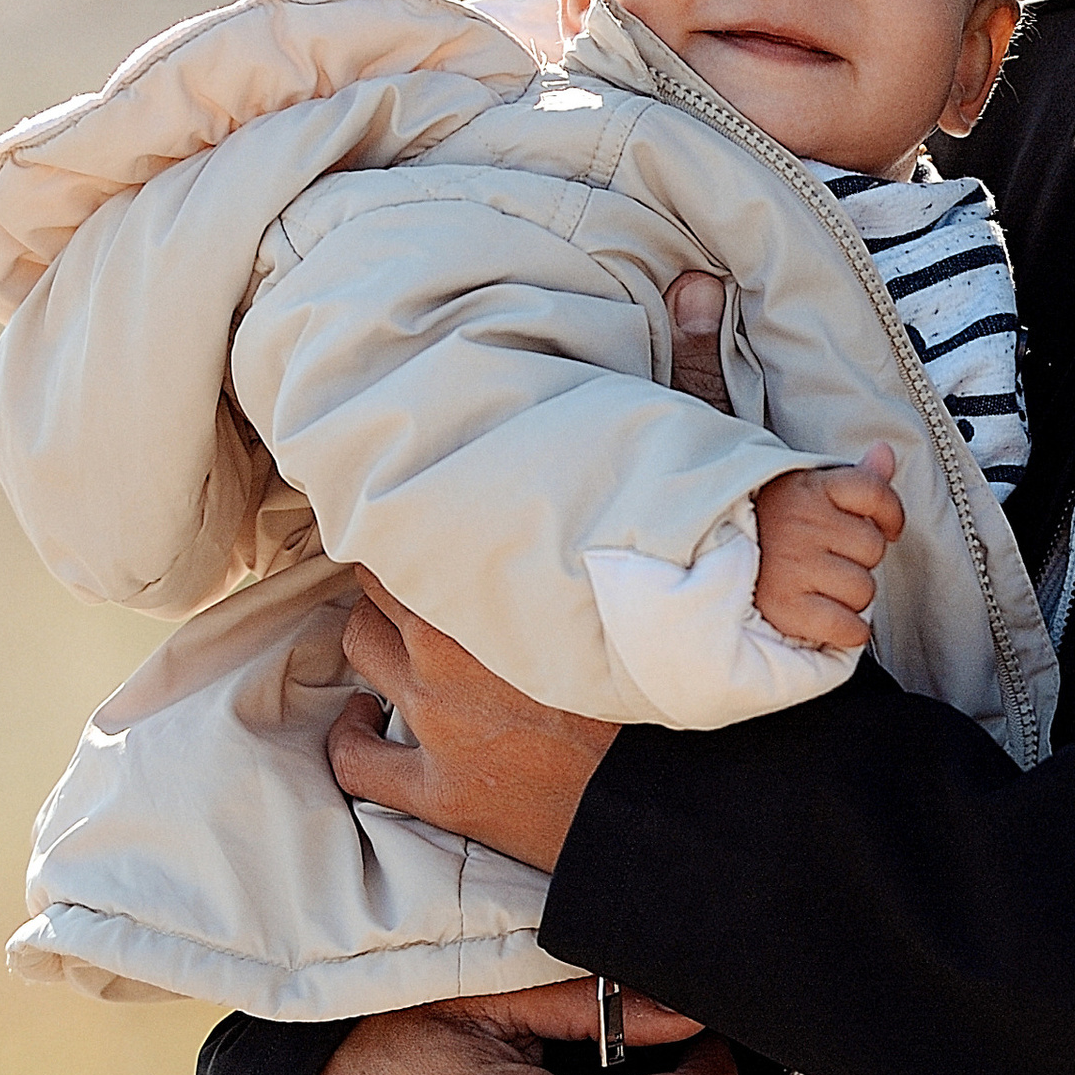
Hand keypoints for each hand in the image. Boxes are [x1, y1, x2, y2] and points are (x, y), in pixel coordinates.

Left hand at [325, 265, 736, 868]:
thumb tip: (699, 280)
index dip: (417, 500)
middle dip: (398, 566)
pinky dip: (362, 743)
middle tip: (423, 561)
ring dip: (381, 642)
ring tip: (410, 630)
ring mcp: (438, 715)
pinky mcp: (443, 788)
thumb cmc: (707, 646)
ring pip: (362, 655)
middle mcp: (449, 634)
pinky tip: (375, 729)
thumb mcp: (707, 509)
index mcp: (498, 562)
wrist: (713, 793)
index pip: (412, 508)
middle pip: (377, 578)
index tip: (421, 490)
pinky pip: (363, 758)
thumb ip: (696, 388)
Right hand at [753, 446, 902, 648]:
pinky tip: (830, 621)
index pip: (875, 493)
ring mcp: (794, 566)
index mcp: (810, 489)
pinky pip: (848, 628)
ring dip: (852, 597)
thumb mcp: (806, 488)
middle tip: (831, 560)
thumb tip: (885, 452)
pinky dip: (848, 631)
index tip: (888, 528)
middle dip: (861, 559)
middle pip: (874, 548)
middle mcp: (803, 524)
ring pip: (864, 590)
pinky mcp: (786, 607)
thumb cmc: (768, 526)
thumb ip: (854, 475)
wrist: (708, 554)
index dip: (890, 514)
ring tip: (822, 588)